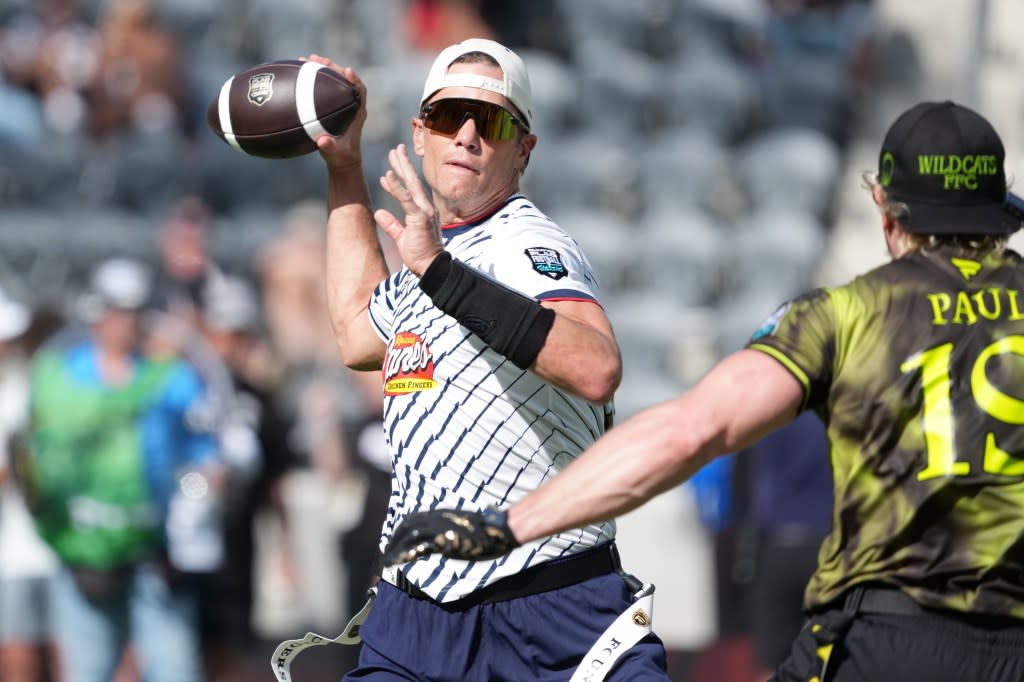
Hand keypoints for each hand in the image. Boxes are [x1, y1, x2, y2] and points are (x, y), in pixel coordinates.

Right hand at [305, 54, 367, 169]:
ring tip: (306, 59)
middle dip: (332, 67)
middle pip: (345, 79)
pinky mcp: (333, 105)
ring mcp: (342, 104)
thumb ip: (330, 146)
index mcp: (358, 113)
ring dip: (322, 69)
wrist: (342, 160)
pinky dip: (315, 79)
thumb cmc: (341, 156)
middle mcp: (351, 105)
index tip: (347, 70)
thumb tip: (322, 140)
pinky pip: (325, 88)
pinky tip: (300, 73)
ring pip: (334, 81)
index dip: (354, 79)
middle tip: (316, 59)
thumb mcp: (336, 152)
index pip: (360, 91)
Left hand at [375, 144, 443, 275]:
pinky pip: (406, 198)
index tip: (392, 166)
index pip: (412, 189)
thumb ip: (392, 225)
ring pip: (411, 184)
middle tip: (396, 148)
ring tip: (392, 153)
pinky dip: (396, 186)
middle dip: (404, 163)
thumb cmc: (420, 256)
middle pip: (413, 181)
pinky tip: (388, 174)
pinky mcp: (419, 218)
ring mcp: (424, 211)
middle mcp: (426, 208)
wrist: (431, 268)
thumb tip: (378, 213)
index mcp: (423, 212)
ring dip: (401, 168)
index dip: (402, 176)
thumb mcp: (402, 238)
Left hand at [382, 506, 519, 565]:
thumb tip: (440, 539)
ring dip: (395, 549)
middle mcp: (436, 518)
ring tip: (387, 561)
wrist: (497, 529)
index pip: (411, 521)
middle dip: (393, 541)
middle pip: (406, 527)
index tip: (391, 543)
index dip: (399, 532)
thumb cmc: (484, 530)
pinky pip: (418, 546)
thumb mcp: (460, 526)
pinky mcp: (443, 539)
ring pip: (408, 536)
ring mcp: (439, 528)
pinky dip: (405, 553)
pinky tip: (398, 561)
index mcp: (439, 514)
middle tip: (386, 555)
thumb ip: (447, 530)